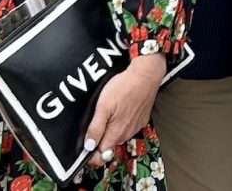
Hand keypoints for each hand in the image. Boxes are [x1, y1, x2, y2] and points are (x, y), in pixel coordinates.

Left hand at [84, 53, 165, 167]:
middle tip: (95, 121)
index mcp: (116, 133)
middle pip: (109, 145)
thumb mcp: (103, 106)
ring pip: (119, 135)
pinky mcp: (142, 118)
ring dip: (111, 129)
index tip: (86, 146)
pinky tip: (121, 107)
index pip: (101, 156)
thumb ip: (96, 128)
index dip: (91, 155)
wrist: (146, 74)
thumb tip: (89, 147)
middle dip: (100, 139)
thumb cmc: (124, 88)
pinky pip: (128, 126)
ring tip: (108, 111)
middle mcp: (127, 134)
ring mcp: (136, 126)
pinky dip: (122, 121)